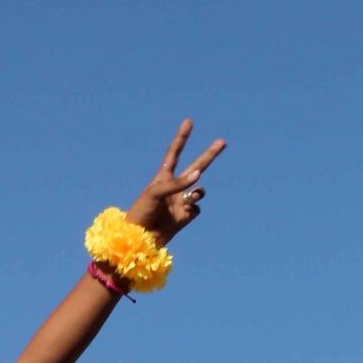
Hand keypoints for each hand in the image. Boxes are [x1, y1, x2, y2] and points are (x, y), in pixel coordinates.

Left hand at [126, 119, 225, 240]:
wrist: (140, 240)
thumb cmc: (141, 213)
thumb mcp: (155, 193)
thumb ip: (178, 183)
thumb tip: (199, 176)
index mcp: (163, 177)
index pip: (175, 153)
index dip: (182, 138)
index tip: (189, 122)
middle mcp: (174, 187)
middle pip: (196, 166)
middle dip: (209, 155)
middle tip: (223, 141)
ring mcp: (180, 201)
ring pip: (199, 189)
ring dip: (198, 191)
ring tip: (189, 198)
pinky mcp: (186, 216)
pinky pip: (196, 207)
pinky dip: (193, 208)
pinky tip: (182, 215)